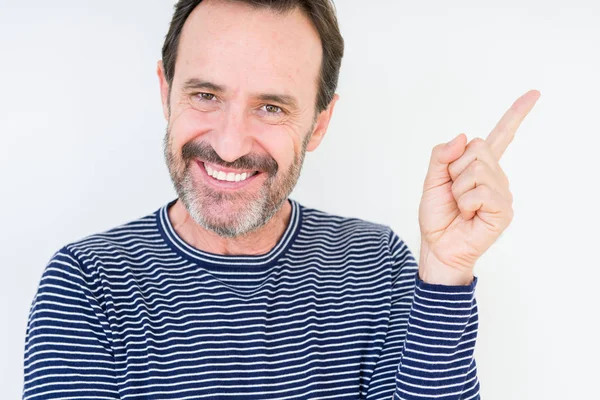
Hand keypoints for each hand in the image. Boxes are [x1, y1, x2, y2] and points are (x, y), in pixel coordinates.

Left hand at [418, 90, 540, 284]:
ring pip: (476, 169)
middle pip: (476, 147)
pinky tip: (469, 215)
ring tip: (461, 206)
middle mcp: (495, 176)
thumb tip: (462, 137)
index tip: (534, 94)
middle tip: (453, 192)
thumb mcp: (432, 180)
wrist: (437, 246)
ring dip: (458, 189)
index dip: (516, 114)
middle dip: (454, 169)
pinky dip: (465, 203)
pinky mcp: (503, 210)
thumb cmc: (437, 216)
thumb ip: (442, 156)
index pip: (501, 136)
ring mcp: (502, 192)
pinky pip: (480, 191)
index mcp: (479, 166)